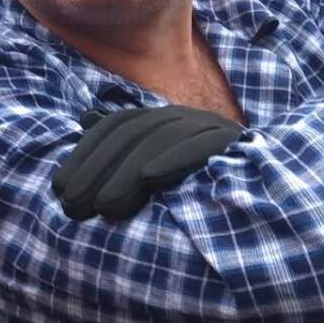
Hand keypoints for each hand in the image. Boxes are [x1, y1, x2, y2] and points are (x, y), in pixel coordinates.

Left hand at [53, 105, 240, 220]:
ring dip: (128, 172)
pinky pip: (201, 145)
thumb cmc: (199, 181)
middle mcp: (183, 116)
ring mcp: (208, 126)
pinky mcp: (232, 142)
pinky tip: (150, 178)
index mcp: (162, 119)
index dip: (84, 156)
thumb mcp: (154, 164)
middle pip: (133, 134)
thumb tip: (85, 117)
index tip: (59, 189)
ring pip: (161, 139)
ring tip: (105, 205)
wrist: (264, 186)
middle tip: (75, 206)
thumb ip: (121, 145)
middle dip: (98, 169)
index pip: (116, 127)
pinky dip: (174, 157)